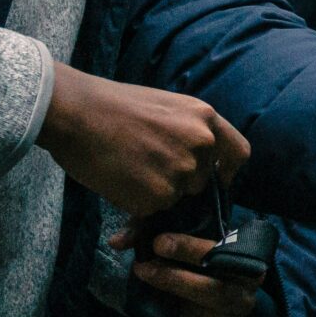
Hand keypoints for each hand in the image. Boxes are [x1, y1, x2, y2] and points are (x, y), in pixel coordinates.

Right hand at [37, 63, 247, 217]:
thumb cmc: (112, 106)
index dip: (226, 171)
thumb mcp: (165, 106)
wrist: (77, 112)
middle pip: (201, 182)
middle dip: (178, 183)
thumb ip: (188, 130)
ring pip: (176, 197)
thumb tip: (198, 158)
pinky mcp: (159, 196)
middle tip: (144, 168)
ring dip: (155, 192)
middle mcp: (201, 144)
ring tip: (127, 168)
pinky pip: (152, 210)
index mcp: (205, 118)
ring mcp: (182, 171)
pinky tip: (118, 178)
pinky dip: (136, 202)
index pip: (238, 153)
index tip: (214, 179)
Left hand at [113, 223, 260, 316]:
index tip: (157, 243)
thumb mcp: (173, 241)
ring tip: (160, 301)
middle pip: (216, 289)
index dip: (188, 248)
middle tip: (144, 268)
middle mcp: (245, 289)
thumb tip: (116, 241)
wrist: (208, 286)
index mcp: (242, 258)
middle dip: (176, 280)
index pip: (219, 251)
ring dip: (183, 309)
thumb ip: (146, 234)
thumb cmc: (193, 259)